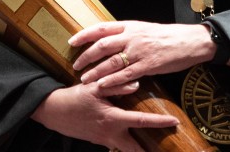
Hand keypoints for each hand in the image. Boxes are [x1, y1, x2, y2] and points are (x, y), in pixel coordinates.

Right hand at [31, 81, 178, 150]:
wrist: (54, 111)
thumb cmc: (75, 97)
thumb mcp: (94, 87)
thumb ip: (116, 85)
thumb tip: (137, 84)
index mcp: (112, 119)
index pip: (141, 122)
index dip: (160, 123)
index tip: (175, 122)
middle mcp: (110, 134)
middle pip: (136, 150)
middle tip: (167, 149)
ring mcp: (104, 140)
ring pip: (127, 150)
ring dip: (139, 150)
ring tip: (154, 147)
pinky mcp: (99, 141)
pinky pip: (117, 145)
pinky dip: (128, 145)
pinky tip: (135, 139)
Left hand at [69, 21, 214, 87]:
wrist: (190, 41)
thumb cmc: (168, 36)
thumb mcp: (145, 29)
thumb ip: (128, 33)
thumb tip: (111, 39)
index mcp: (131, 25)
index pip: (102, 28)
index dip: (85, 34)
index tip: (72, 41)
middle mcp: (132, 36)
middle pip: (102, 45)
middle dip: (86, 56)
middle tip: (76, 65)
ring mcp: (140, 51)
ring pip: (111, 61)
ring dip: (95, 71)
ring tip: (85, 79)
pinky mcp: (148, 65)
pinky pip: (126, 74)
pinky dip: (112, 80)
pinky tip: (102, 85)